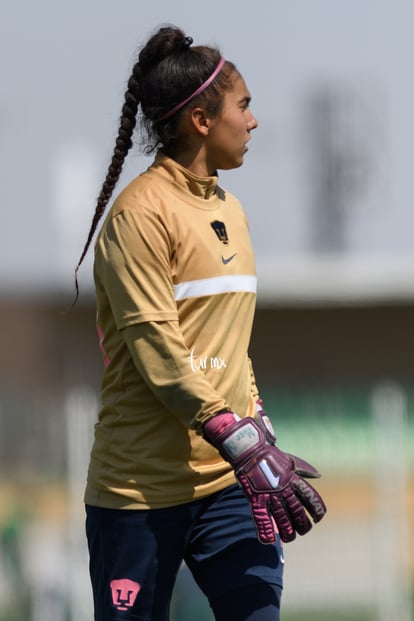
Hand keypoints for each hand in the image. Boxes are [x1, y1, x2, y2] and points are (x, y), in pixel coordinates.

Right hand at [203, 410, 326, 543]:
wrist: (249, 450)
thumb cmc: (270, 454)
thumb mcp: (290, 460)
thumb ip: (303, 469)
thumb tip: (317, 476)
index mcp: (293, 479)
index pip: (310, 497)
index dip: (317, 510)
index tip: (319, 518)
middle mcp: (284, 489)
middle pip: (298, 512)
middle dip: (303, 524)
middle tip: (305, 530)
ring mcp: (269, 494)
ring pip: (282, 519)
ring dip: (288, 531)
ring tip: (290, 537)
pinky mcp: (256, 498)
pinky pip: (261, 518)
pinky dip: (265, 531)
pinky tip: (269, 540)